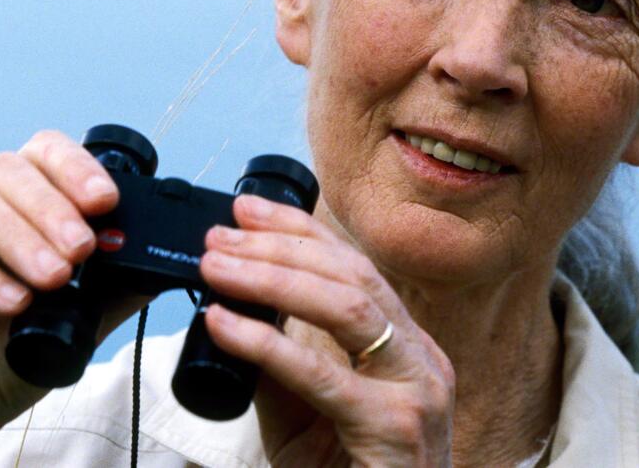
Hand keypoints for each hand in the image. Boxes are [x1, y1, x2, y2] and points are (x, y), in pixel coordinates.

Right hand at [0, 129, 142, 465]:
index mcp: (9, 194)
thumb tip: (163, 261)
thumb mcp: (74, 319)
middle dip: (52, 210)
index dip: (76, 169)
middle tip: (83, 252)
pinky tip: (7, 300)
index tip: (106, 203)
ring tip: (53, 277)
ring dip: (17, 237)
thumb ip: (113, 284)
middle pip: (8, 170)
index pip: (44, 153)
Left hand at [200, 194, 455, 467]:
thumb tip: (233, 311)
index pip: (355, 267)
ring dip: (273, 277)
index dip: (300, 229)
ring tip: (217, 266)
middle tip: (220, 236)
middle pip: (351, 275)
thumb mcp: (311, 417)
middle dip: (280, 245)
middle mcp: (421, 358)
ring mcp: (416, 391)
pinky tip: (224, 323)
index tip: (246, 209)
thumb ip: (283, 367)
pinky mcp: (395, 428)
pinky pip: (324, 374)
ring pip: (347, 308)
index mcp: (407, 348)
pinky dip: (267, 342)